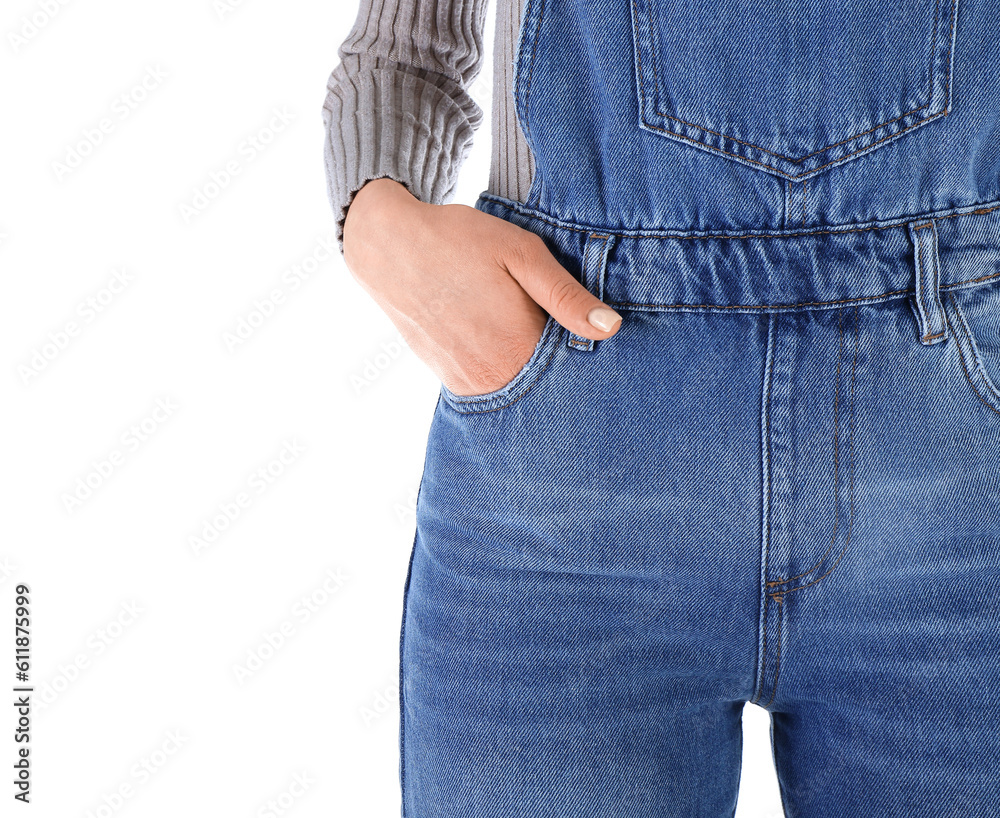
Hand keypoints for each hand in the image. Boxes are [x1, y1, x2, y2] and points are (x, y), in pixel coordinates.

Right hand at [342, 178, 622, 396]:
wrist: (388, 248)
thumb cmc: (459, 242)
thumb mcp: (522, 254)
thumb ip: (567, 295)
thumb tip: (611, 328)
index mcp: (517, 347)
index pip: (575, 368)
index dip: (589, 350)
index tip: (591, 331)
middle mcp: (493, 377)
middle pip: (549, 383)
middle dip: (562, 362)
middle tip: (555, 322)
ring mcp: (469, 384)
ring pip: (521, 386)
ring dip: (533, 366)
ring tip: (523, 324)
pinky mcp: (453, 382)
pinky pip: (495, 384)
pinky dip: (507, 368)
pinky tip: (501, 335)